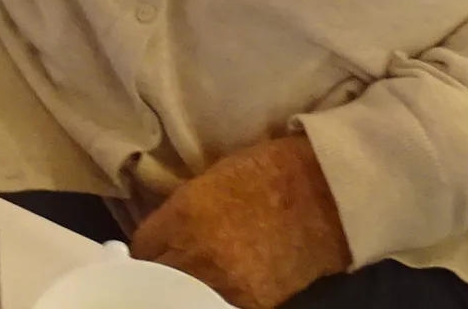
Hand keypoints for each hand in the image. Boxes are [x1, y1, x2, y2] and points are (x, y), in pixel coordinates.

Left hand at [132, 135, 352, 308]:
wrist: (325, 193)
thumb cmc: (268, 171)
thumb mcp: (210, 181)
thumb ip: (180, 211)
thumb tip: (164, 235)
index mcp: (184, 216)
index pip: (141, 248)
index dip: (147, 247)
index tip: (154, 246)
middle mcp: (197, 255)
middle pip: (156, 278)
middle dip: (158, 270)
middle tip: (167, 265)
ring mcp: (225, 284)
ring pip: (183, 297)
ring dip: (182, 288)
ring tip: (191, 278)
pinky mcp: (252, 303)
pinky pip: (217, 305)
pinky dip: (212, 297)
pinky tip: (216, 287)